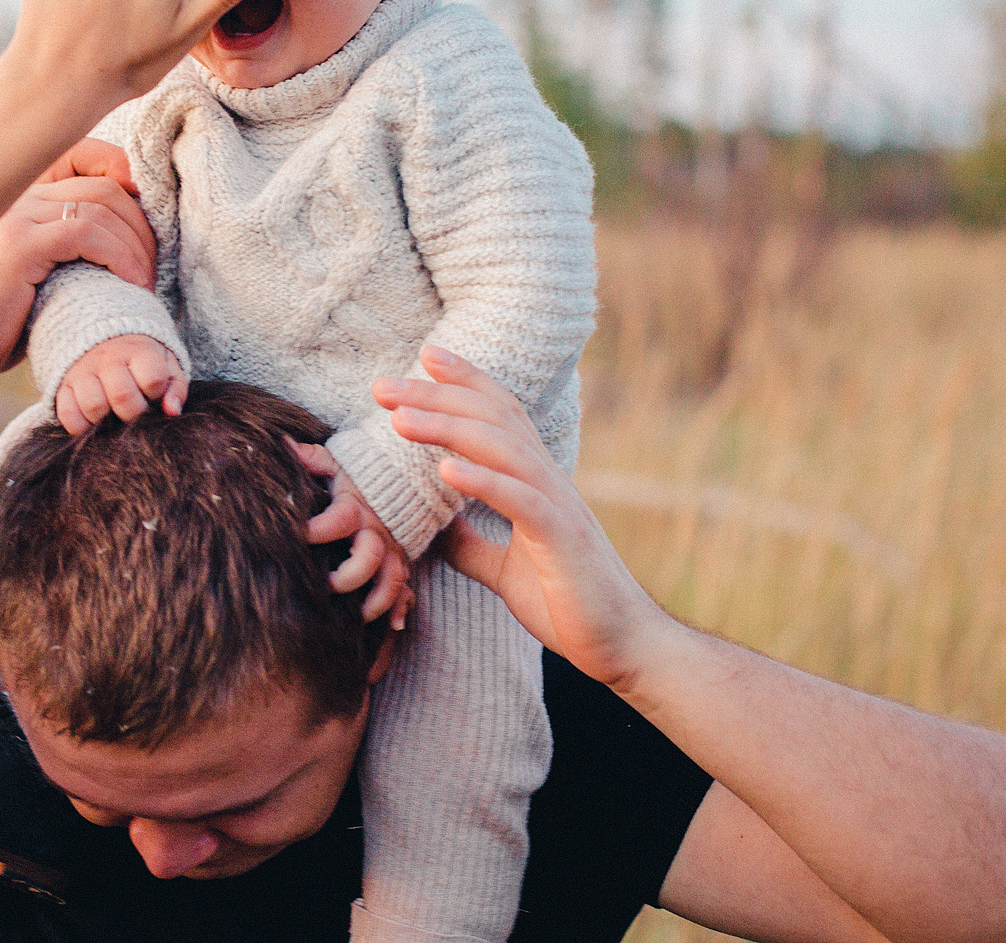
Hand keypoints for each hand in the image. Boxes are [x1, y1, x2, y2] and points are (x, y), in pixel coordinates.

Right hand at [0, 143, 155, 436]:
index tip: (147, 227)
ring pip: (102, 205)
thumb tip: (130, 237)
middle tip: (153, 269)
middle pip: (104, 184)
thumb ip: (69, 247)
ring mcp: (13, 215)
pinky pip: (86, 232)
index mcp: (17, 194)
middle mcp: (13, 194)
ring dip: (138, 247)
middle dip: (143, 225)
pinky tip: (129, 285)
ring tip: (143, 285)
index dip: (126, 177)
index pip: (84, 153)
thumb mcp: (38, 277)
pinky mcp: (16, 245)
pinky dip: (121, 257)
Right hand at [55, 334, 187, 433]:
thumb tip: (172, 411)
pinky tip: (91, 422)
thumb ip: (175, 387)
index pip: (153, 379)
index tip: (152, 393)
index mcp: (138, 351)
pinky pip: (68, 414)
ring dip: (106, 421)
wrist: (101, 334)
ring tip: (112, 415)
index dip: (156, 394)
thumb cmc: (140, 359)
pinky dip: (80, 426)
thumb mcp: (165, 364)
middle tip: (132, 411)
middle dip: (133, 413)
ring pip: (94, 407)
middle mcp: (108, 358)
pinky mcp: (63, 384)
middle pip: (123, 396)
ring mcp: (83, 371)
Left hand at [292, 441, 412, 629]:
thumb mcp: (332, 460)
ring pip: (392, 579)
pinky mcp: (401, 560)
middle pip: (368, 557)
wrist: (402, 472)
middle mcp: (375, 530)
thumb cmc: (356, 470)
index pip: (336, 521)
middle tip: (327, 588)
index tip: (297, 537)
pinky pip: (407, 587)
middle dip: (349, 576)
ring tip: (359, 618)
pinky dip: (403, 608)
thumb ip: (307, 457)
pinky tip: (395, 627)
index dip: (316, 530)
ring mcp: (392, 548)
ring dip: (377, 601)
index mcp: (353, 507)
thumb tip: (280, 443)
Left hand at [374, 345, 674, 689]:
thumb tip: (437, 528)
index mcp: (536, 483)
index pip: (499, 415)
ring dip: (448, 429)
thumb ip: (473, 544)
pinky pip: (521, 502)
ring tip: (400, 419)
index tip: (423, 357)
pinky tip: (445, 471)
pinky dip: (483, 482)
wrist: (623, 647)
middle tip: (382, 385)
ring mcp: (558, 507)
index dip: (464, 382)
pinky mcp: (562, 541)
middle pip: (491, 418)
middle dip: (436, 396)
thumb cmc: (569, 605)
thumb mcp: (505, 569)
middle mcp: (548, 482)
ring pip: (502, 449)